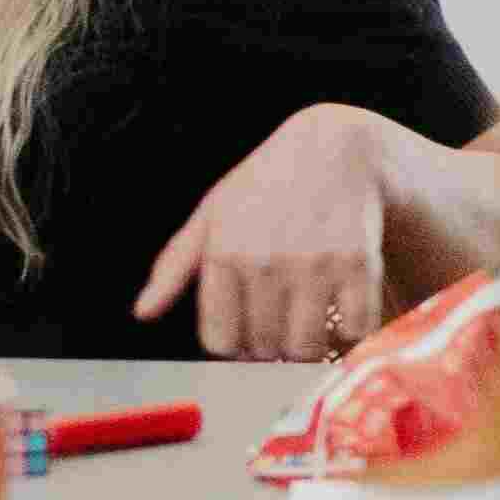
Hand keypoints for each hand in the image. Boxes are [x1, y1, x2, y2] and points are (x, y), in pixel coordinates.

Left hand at [141, 101, 400, 359]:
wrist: (335, 150)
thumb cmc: (264, 188)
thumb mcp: (211, 215)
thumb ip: (175, 267)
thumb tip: (142, 313)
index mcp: (223, 252)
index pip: (220, 341)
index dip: (233, 347)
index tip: (244, 334)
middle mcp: (265, 261)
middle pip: (263, 349)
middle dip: (269, 348)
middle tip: (278, 325)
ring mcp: (314, 264)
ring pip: (305, 348)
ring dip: (307, 347)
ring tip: (307, 322)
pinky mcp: (357, 264)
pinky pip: (354, 330)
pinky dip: (350, 333)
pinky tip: (341, 311)